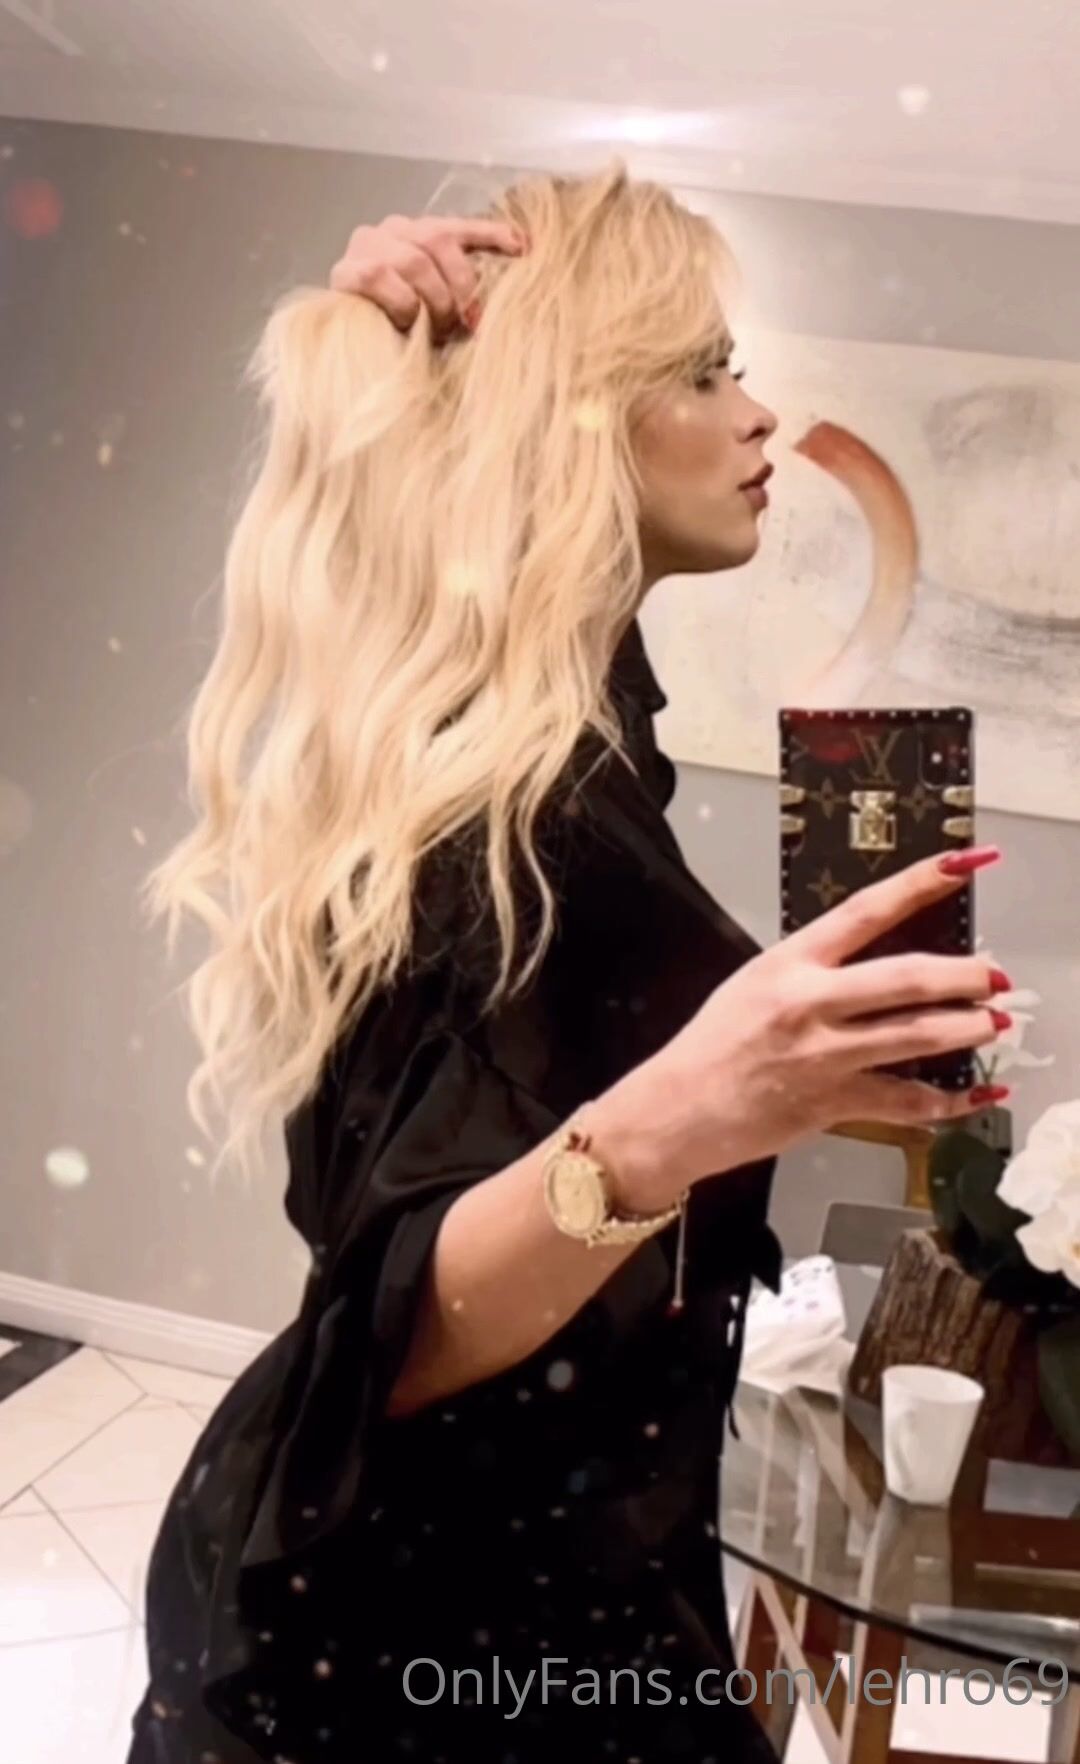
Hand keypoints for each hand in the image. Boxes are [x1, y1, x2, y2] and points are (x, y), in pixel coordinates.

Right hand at [328, 213, 525, 336]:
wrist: (354, 350)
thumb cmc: (405, 329)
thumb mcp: (443, 307)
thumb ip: (464, 292)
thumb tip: (503, 290)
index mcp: (420, 232)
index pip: (459, 226)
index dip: (491, 234)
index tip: (522, 248)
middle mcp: (394, 229)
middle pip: (437, 240)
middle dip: (458, 284)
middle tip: (466, 320)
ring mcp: (367, 245)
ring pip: (413, 260)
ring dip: (432, 299)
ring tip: (437, 328)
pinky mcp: (345, 270)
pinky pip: (379, 276)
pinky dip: (401, 301)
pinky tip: (408, 321)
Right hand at [635, 848, 1009, 1189]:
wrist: (677, 1110)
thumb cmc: (712, 1047)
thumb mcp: (755, 984)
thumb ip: (814, 970)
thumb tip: (877, 961)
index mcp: (790, 962)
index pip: (866, 910)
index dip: (919, 884)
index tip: (962, 863)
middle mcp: (810, 1003)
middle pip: (907, 977)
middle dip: (966, 975)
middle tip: (996, 975)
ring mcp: (825, 1055)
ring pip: (918, 1035)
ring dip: (968, 1028)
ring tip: (996, 1022)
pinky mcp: (834, 1102)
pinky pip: (907, 1101)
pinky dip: (950, 1101)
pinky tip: (975, 1096)